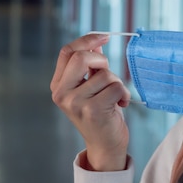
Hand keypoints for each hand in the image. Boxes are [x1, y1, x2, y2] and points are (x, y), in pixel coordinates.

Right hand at [50, 33, 130, 170]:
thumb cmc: (100, 112)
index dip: (87, 40)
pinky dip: (124, 95)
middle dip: (102, 61)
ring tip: (115, 98)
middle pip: (82, 57)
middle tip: (109, 76)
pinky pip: (117, 87)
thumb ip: (90, 66)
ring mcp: (75, 103)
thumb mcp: (91, 87)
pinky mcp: (93, 110)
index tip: (104, 37)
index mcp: (58, 85)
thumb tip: (98, 41)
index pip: (67, 52)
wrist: (105, 145)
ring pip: (105, 74)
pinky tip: (120, 106)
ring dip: (117, 84)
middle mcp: (62, 93)